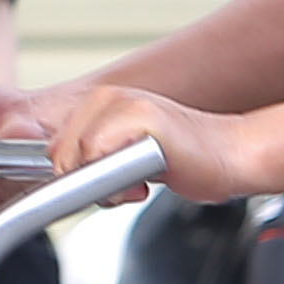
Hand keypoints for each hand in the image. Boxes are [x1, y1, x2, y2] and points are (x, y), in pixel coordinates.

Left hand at [50, 83, 262, 204]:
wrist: (230, 155)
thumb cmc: (184, 160)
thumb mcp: (124, 158)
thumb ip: (91, 161)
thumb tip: (59, 179)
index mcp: (99, 103)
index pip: (52, 149)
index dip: (75, 179)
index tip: (108, 185)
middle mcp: (107, 97)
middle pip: (60, 155)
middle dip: (87, 183)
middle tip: (128, 185)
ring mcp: (123, 103)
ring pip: (79, 157)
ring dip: (106, 186)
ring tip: (139, 182)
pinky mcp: (141, 116)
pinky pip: (101, 154)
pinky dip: (118, 182)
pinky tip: (146, 182)